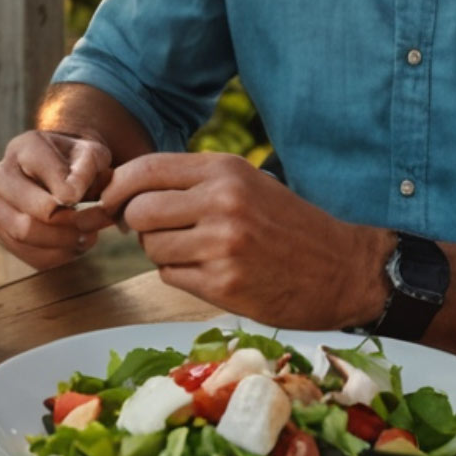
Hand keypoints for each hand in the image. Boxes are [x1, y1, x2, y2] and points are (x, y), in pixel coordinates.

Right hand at [0, 129, 116, 269]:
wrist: (63, 172)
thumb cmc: (79, 163)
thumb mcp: (92, 155)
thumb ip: (85, 169)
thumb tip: (68, 196)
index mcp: (24, 148)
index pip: (41, 175)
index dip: (69, 194)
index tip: (92, 201)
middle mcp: (0, 175)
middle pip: (26, 213)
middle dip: (66, 225)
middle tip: (92, 226)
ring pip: (23, 235)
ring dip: (62, 242)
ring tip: (86, 235)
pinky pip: (27, 253)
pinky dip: (58, 254)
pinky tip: (74, 243)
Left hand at [105, 154, 386, 326]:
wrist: (342, 269)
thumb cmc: (287, 222)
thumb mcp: (245, 182)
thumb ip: (191, 180)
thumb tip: (125, 187)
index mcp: (224, 170)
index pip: (144, 169)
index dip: (118, 186)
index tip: (112, 199)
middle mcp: (221, 204)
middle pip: (138, 211)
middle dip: (138, 223)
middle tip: (156, 229)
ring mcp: (222, 247)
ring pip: (151, 247)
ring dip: (161, 251)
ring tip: (195, 250)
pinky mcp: (224, 286)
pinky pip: (171, 276)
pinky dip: (180, 274)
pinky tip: (211, 271)